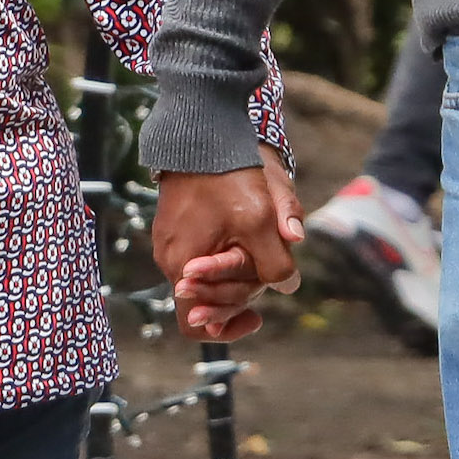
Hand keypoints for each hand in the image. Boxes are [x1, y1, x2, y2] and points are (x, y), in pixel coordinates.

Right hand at [149, 144, 303, 341]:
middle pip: (205, 299)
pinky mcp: (175, 224)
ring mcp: (170, 240)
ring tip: (259, 248)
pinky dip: (223, 253)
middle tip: (268, 276)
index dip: (227, 327)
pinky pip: (200, 253)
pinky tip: (245, 235)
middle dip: (239, 293)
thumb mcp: (260, 220)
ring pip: (205, 275)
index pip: (195, 323)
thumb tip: (288, 288)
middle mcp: (170, 259)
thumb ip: (275, 262)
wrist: (201, 130)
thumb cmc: (228, 175)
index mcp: (183, 265)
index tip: (257, 316)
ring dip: (234, 271)